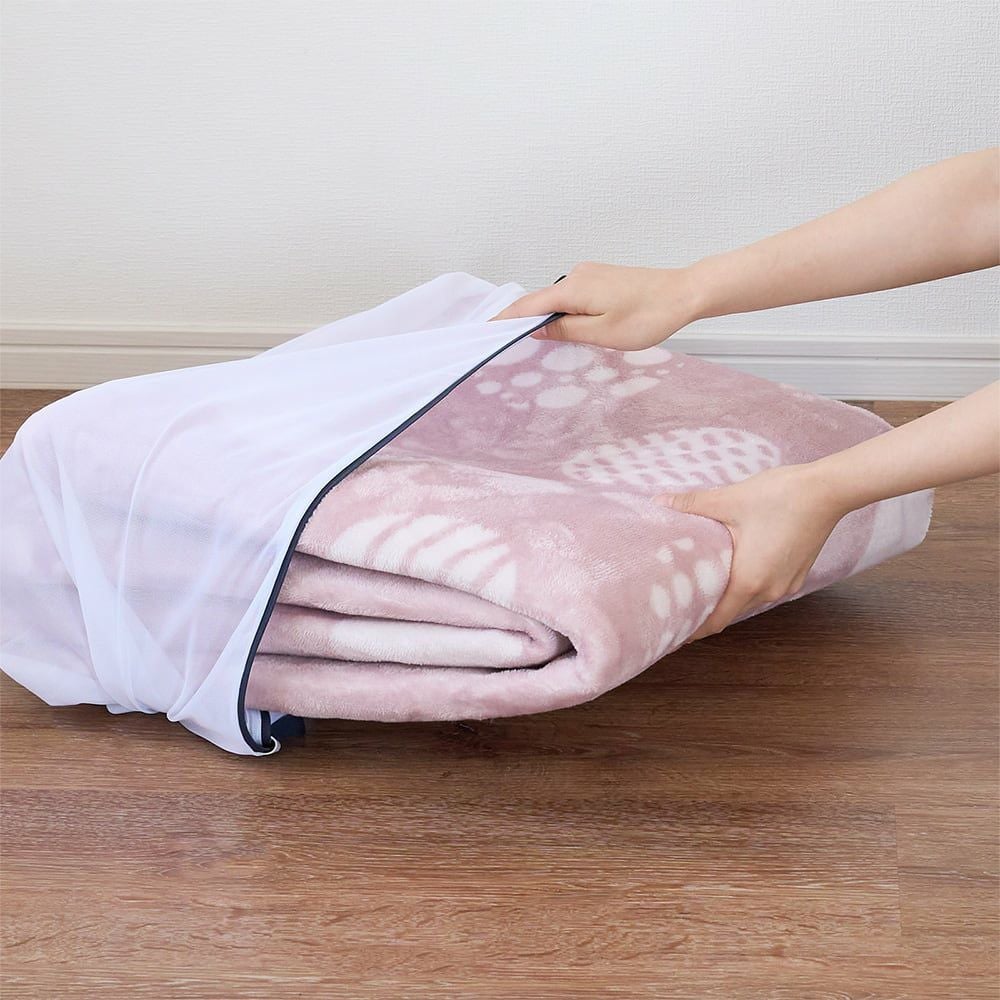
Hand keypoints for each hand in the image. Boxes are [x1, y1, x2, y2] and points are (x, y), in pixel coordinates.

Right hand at [491, 261, 702, 349]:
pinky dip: (563, 312)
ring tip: (535, 342)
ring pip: (558, 300)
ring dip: (547, 319)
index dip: (506, 320)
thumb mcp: (602, 334)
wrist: (684, 293)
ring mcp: (589, 274)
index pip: (528, 306)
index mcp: (573, 289)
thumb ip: (565, 331)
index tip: (485, 331)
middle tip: (505, 345)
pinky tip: (565, 328)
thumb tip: (537, 330)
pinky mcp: (601, 277)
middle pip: (541, 302)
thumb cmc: (648, 316)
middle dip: (523, 321)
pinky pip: (572, 296)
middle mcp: (576, 275)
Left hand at [656, 464, 848, 639]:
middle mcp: (769, 590)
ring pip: (749, 600)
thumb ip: (692, 504)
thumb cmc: (779, 496)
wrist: (827, 490)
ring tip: (703, 589)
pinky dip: (748, 585)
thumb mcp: (729, 500)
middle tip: (680, 607)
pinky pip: (766, 588)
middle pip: (731, 611)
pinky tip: (734, 569)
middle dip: (707, 612)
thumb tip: (660, 501)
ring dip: (729, 598)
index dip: (694, 630)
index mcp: (749, 580)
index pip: (716, 620)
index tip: (674, 633)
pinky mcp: (798, 573)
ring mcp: (787, 584)